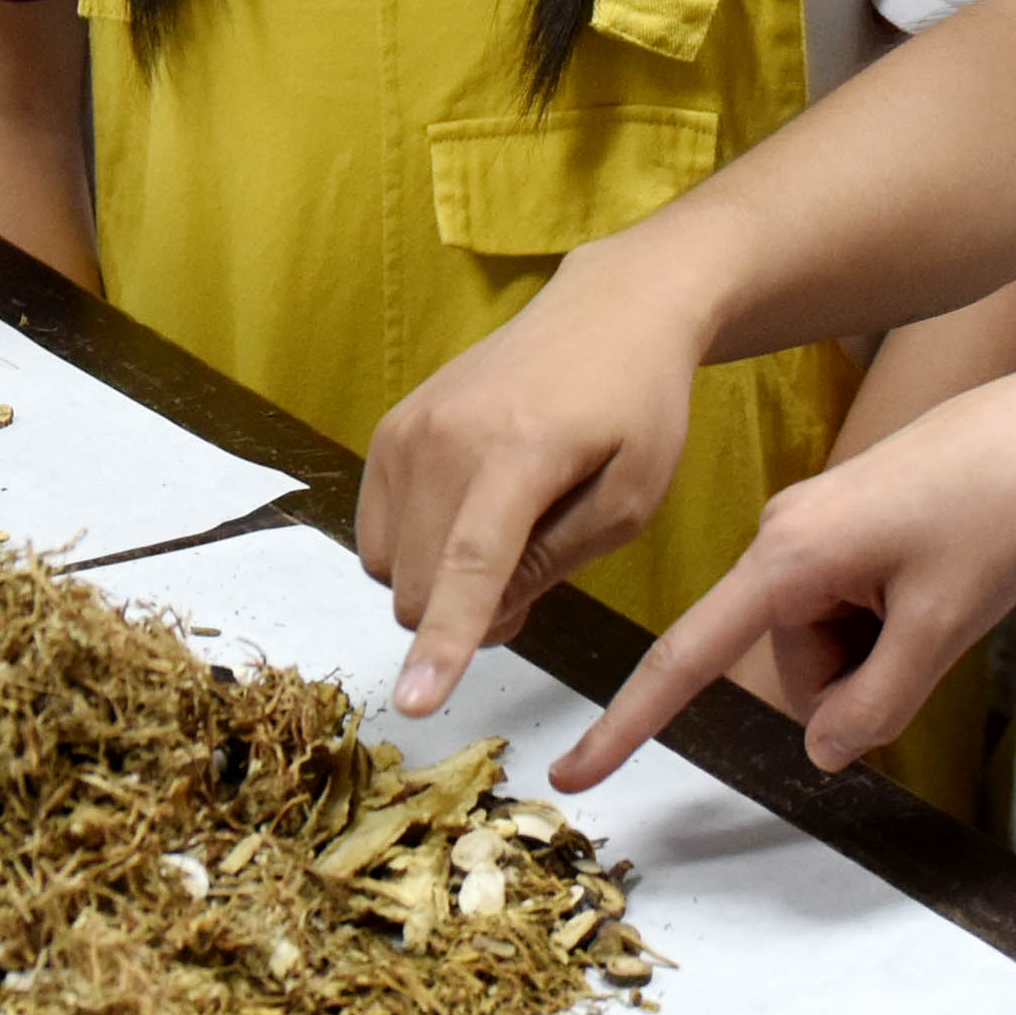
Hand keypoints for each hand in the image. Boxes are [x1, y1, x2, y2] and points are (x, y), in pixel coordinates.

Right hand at [363, 236, 725, 713]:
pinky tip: (470, 514)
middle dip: (464, 615)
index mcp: (519, 452)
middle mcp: (445, 436)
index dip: (444, 641)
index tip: (415, 703)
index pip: (470, 564)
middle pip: (419, 585)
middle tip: (533, 576)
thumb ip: (557, 562)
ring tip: (504, 539)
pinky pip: (376, 530)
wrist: (606, 311)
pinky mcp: (389, 427)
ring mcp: (407, 428)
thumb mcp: (632, 499)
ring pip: (389, 566)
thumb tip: (483, 616)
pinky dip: (416, 548)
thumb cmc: (638, 409)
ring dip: (437, 583)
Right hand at [551, 357, 1015, 790]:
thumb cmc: (996, 510)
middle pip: (791, 664)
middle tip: (934, 631)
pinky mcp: (836, 528)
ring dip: (878, 649)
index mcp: (788, 555)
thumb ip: (876, 703)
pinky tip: (933, 581)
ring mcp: (806, 530)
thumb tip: (822, 754)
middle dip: (857, 677)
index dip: (629, 721)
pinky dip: (884, 622)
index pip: (689, 654)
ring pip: (820, 644)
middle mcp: (779, 538)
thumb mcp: (943, 625)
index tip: (573, 773)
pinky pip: (839, 609)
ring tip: (940, 594)